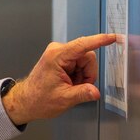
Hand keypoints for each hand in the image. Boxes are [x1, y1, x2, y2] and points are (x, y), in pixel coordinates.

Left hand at [2, 33, 118, 125]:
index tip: (112, 37)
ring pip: (85, 62)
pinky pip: (80, 65)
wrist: (27, 101)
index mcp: (57, 56)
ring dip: (83, 77)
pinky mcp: (62, 59)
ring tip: (70, 87)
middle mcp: (58, 51)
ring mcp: (60, 54)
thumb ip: (82, 93)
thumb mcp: (64, 99)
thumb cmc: (38, 99)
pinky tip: (70, 84)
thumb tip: (95, 92)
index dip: (100, 41)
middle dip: (87, 75)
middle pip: (88, 57)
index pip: (83, 45)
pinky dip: (79, 77)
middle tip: (77, 87)